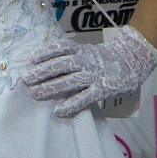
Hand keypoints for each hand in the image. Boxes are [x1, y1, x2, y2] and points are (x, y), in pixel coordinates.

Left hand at [22, 25, 156, 116]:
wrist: (130, 62)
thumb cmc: (102, 57)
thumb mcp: (86, 50)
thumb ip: (70, 54)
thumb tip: (44, 60)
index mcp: (80, 49)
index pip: (61, 47)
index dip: (46, 51)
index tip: (31, 58)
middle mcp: (85, 60)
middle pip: (61, 64)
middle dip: (42, 71)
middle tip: (26, 78)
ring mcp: (93, 74)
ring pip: (69, 81)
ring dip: (51, 87)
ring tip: (35, 93)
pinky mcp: (102, 89)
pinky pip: (84, 98)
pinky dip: (71, 104)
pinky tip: (59, 110)